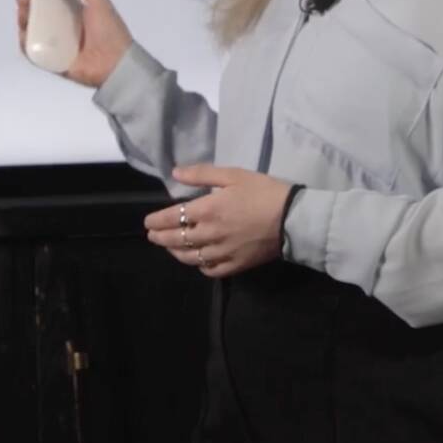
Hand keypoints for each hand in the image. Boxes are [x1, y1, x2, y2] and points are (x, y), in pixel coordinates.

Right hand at [14, 0, 132, 88]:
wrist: (116, 63)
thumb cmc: (110, 31)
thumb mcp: (99, 2)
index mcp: (75, 15)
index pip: (51, 3)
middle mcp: (65, 30)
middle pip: (39, 17)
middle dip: (27, 8)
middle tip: (22, 2)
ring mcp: (58, 48)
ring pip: (34, 34)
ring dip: (24, 24)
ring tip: (22, 17)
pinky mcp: (54, 63)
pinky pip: (35, 54)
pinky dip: (26, 45)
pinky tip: (23, 35)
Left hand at [143, 165, 292, 278]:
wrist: (293, 218)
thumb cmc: (263, 191)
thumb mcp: (233, 175)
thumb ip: (202, 174)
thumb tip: (175, 173)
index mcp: (207, 209)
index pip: (173, 218)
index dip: (157, 221)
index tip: (148, 223)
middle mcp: (210, 234)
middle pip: (177, 240)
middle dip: (161, 238)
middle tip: (153, 236)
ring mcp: (223, 252)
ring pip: (191, 257)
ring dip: (176, 253)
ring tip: (169, 248)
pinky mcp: (236, 265)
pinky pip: (211, 270)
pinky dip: (200, 266)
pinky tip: (197, 261)